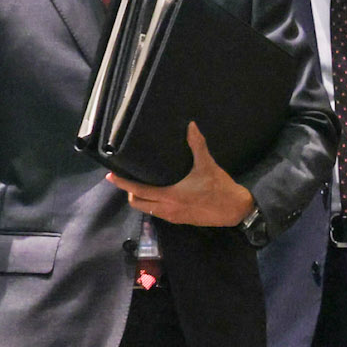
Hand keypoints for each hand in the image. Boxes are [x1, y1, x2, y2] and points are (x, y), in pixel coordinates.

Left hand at [108, 123, 254, 226]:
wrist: (236, 210)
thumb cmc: (219, 188)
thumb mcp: (207, 165)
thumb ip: (197, 145)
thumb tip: (190, 126)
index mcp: (170, 194)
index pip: (137, 190)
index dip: (122, 183)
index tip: (110, 176)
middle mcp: (167, 208)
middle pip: (137, 203)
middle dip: (130, 193)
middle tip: (132, 180)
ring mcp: (173, 216)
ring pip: (147, 209)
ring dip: (142, 199)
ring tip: (145, 186)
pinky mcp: (181, 220)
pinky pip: (159, 213)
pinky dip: (154, 204)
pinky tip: (162, 194)